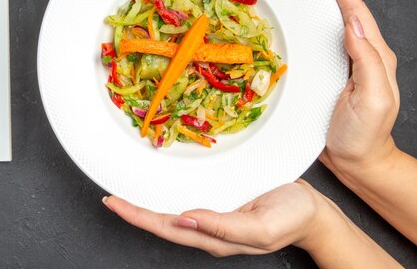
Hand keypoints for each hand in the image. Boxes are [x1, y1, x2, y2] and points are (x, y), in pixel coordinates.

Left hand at [103, 180, 327, 256]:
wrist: (312, 212)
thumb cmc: (291, 218)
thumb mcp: (261, 227)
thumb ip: (223, 227)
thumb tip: (184, 220)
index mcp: (214, 236)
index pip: (166, 228)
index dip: (138, 217)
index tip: (114, 203)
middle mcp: (208, 228)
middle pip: (162, 223)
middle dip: (134, 211)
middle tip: (110, 197)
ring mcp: (213, 217)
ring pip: (171, 212)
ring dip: (147, 203)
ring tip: (126, 192)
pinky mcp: (221, 202)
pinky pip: (187, 198)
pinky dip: (166, 193)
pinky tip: (159, 186)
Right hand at [314, 0, 399, 174]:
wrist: (357, 162)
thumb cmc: (364, 135)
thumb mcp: (371, 100)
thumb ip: (367, 61)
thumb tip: (351, 23)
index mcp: (374, 56)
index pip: (357, 12)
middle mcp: (361, 56)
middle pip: (346, 12)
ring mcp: (346, 65)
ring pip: (333, 25)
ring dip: (319, 4)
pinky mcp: (331, 75)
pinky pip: (320, 43)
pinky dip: (310, 27)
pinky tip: (298, 24)